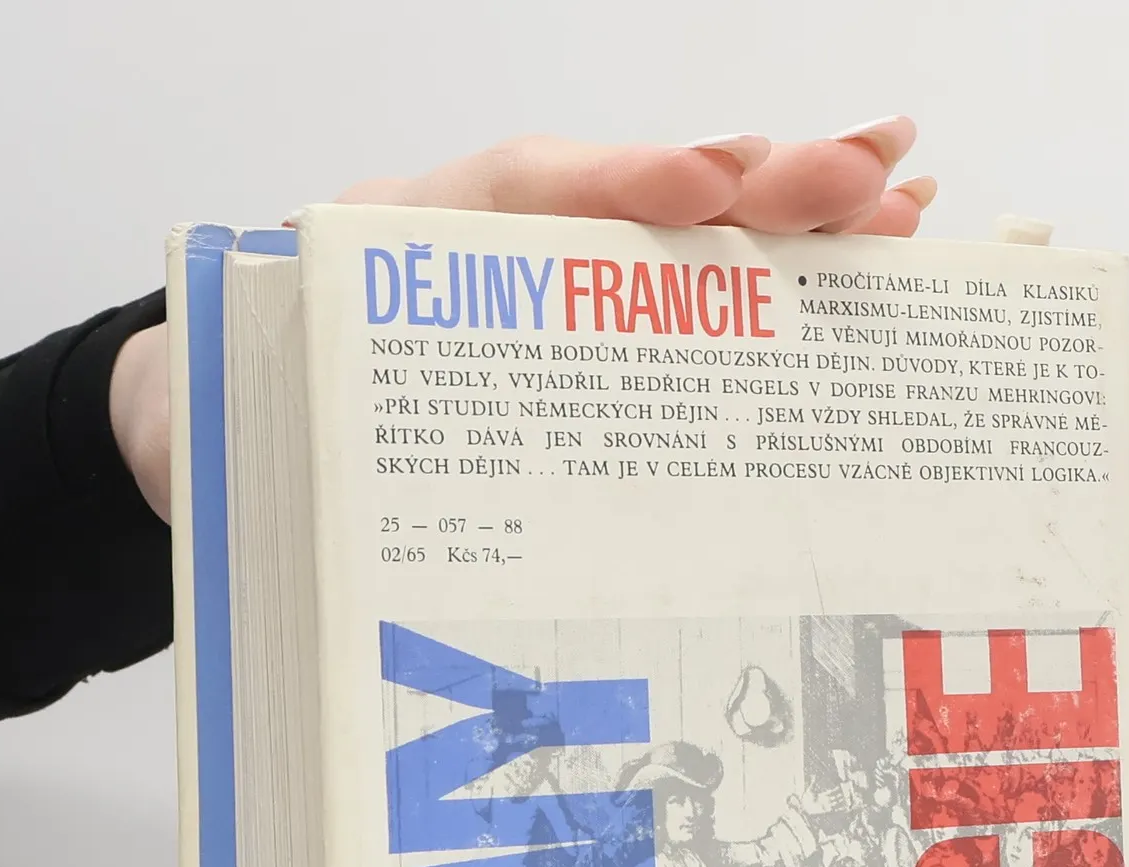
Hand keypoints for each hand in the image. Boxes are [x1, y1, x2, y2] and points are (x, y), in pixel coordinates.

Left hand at [110, 119, 934, 520]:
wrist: (224, 420)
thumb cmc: (239, 405)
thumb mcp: (223, 405)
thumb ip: (230, 405)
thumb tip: (226, 425)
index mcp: (411, 250)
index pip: (523, 195)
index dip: (613, 188)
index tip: (698, 190)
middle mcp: (501, 256)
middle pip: (640, 201)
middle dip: (757, 185)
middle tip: (870, 179)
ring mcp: (556, 297)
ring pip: (686, 247)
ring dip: (798, 222)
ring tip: (904, 201)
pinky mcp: (592, 354)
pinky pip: (695, 307)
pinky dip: (781, 285)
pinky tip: (863, 264)